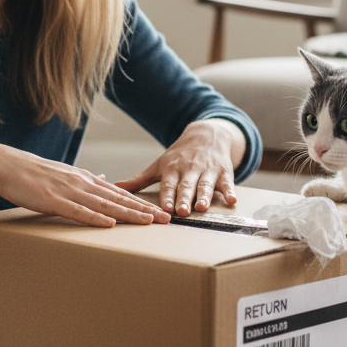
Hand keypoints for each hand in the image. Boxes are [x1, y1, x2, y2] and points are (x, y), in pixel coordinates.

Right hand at [0, 144, 169, 227]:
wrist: (5, 165)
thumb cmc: (32, 173)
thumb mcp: (63, 174)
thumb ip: (84, 180)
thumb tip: (102, 179)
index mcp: (84, 179)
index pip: (119, 193)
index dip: (141, 203)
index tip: (160, 212)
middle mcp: (82, 183)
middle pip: (119, 199)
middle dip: (144, 210)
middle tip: (166, 220)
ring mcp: (68, 191)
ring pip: (104, 204)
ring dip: (128, 214)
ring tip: (148, 222)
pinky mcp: (52, 200)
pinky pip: (77, 211)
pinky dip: (94, 217)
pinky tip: (110, 223)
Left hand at [115, 119, 244, 215]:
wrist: (206, 135)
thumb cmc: (178, 156)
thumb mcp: (159, 165)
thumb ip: (139, 180)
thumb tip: (114, 187)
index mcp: (172, 169)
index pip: (168, 185)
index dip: (166, 196)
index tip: (165, 208)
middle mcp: (190, 169)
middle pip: (186, 186)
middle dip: (184, 198)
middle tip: (181, 211)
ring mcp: (208, 170)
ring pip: (206, 185)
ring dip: (205, 196)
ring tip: (202, 208)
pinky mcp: (224, 172)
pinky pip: (228, 183)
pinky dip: (230, 192)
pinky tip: (233, 201)